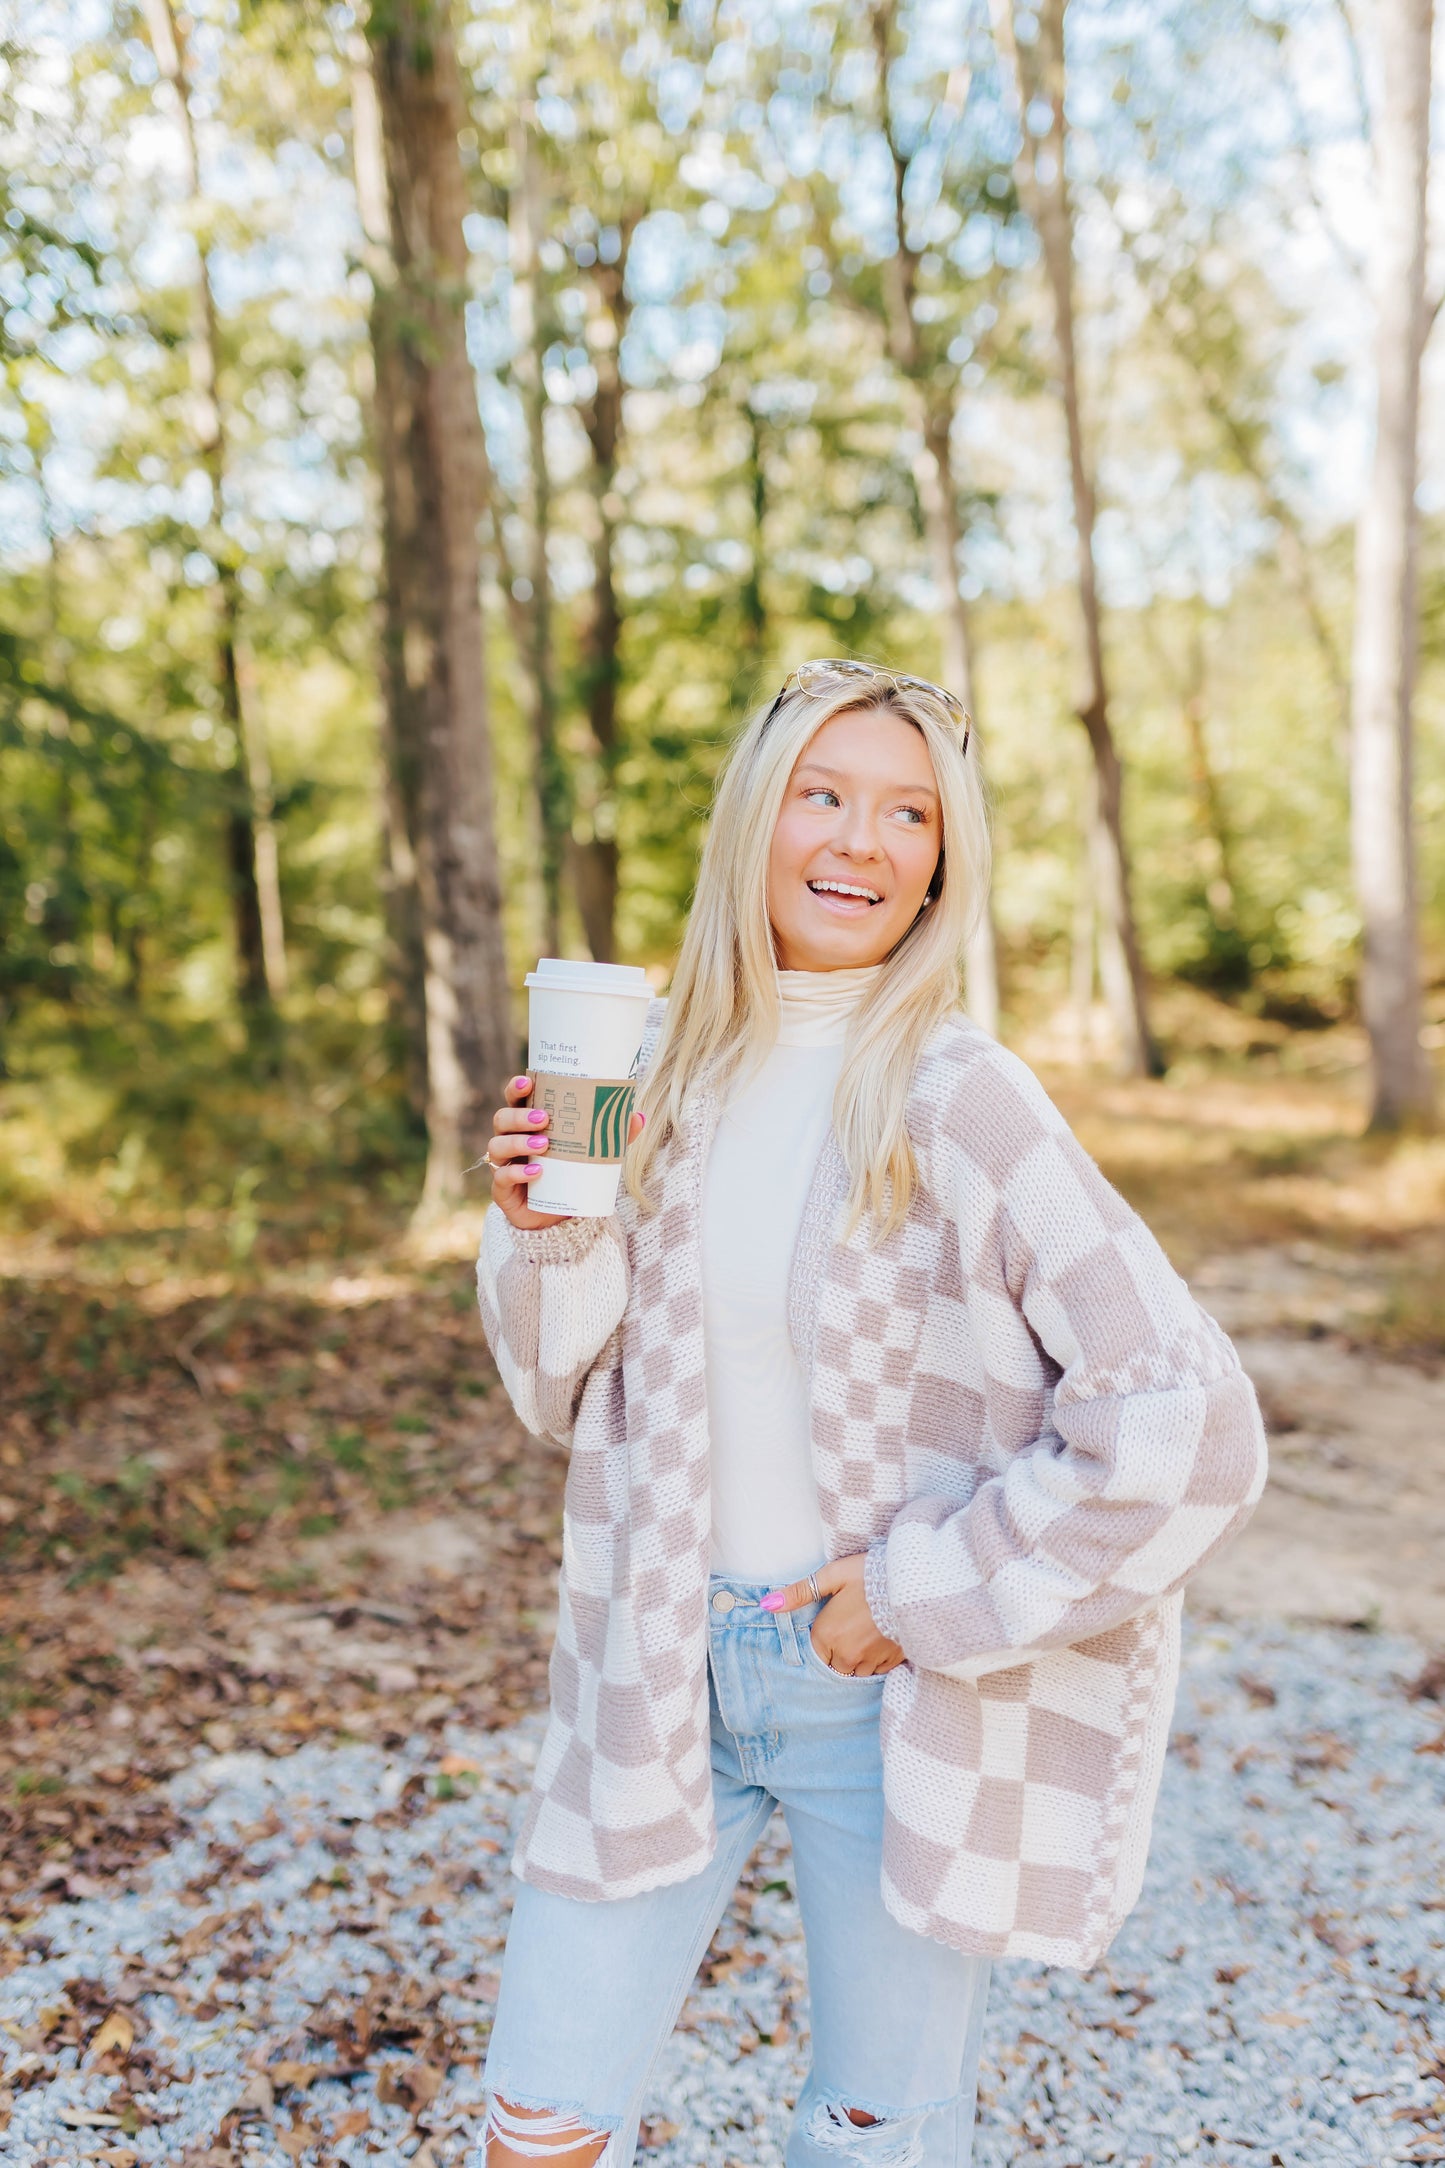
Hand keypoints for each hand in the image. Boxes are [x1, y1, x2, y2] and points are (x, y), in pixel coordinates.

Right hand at [486, 1075, 644, 1231]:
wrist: (558, 1218)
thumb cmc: (570, 1175)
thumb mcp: (592, 1153)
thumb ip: (612, 1135)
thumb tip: (638, 1116)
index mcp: (527, 1124)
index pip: (515, 1100)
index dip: (516, 1088)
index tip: (529, 1081)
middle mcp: (511, 1140)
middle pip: (502, 1119)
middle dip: (520, 1115)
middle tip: (544, 1118)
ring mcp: (503, 1165)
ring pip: (497, 1145)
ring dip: (518, 1142)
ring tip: (544, 1144)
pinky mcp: (502, 1190)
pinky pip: (501, 1178)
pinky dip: (516, 1173)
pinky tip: (536, 1172)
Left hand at [762, 1554, 904, 1677]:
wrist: (913, 1582)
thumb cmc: (869, 1575)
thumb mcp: (832, 1576)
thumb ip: (799, 1592)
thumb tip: (767, 1603)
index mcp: (828, 1636)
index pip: (816, 1655)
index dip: (823, 1642)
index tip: (833, 1627)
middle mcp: (847, 1655)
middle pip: (835, 1666)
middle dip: (839, 1653)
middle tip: (850, 1628)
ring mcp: (871, 1662)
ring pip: (856, 1672)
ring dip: (857, 1660)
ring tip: (865, 1635)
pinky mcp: (892, 1662)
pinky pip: (877, 1671)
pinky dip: (876, 1661)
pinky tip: (880, 1640)